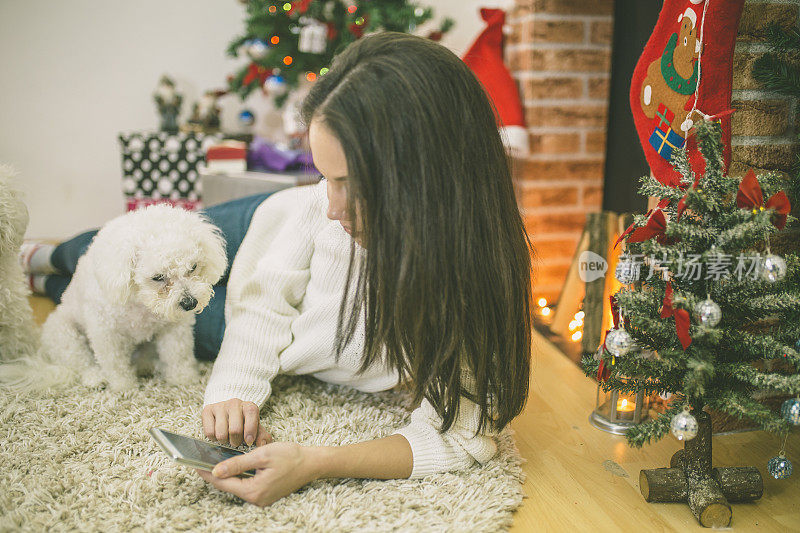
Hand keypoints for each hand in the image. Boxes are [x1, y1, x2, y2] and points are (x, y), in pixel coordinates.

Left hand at [195, 442, 320, 506]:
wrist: (313, 463)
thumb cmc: (290, 456)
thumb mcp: (261, 455)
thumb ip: (237, 463)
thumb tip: (216, 471)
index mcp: (254, 491)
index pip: (223, 483)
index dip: (207, 473)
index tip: (194, 464)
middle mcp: (256, 499)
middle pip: (228, 486)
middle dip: (215, 474)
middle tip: (200, 461)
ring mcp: (262, 499)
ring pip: (237, 486)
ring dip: (226, 475)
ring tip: (213, 462)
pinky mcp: (266, 495)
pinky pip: (246, 486)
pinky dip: (238, 477)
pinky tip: (232, 467)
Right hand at [202, 398, 272, 446]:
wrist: (227, 413)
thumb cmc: (244, 424)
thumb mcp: (256, 429)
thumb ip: (262, 437)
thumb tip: (261, 445)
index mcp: (249, 406)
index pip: (251, 413)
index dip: (250, 430)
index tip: (249, 442)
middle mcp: (234, 403)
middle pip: (235, 429)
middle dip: (236, 441)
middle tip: (236, 442)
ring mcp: (220, 406)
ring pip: (221, 433)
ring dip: (224, 441)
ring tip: (227, 438)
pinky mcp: (207, 410)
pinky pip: (209, 432)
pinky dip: (213, 439)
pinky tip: (218, 435)